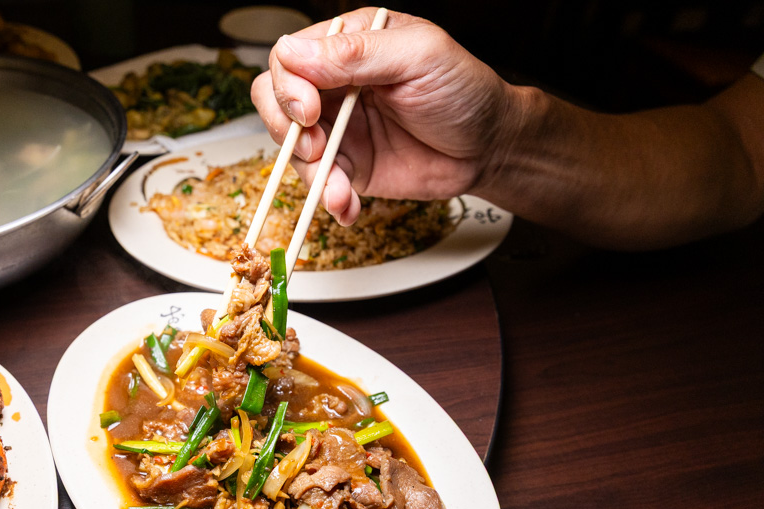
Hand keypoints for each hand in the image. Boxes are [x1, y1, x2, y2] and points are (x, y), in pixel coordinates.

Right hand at [251, 8, 516, 224]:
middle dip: (286, 129)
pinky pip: (321, 183)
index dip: (289, 86)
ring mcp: (338, 128)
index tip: (311, 109)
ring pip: (292, 148)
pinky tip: (348, 205)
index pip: (288, 59)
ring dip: (309, 172)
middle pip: (275, 101)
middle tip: (316, 145)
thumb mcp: (418, 57)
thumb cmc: (464, 90)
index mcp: (348, 45)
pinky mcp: (350, 166)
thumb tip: (293, 53)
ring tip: (340, 187)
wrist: (490, 147)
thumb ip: (357, 54)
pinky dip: (329, 199)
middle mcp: (335, 84)